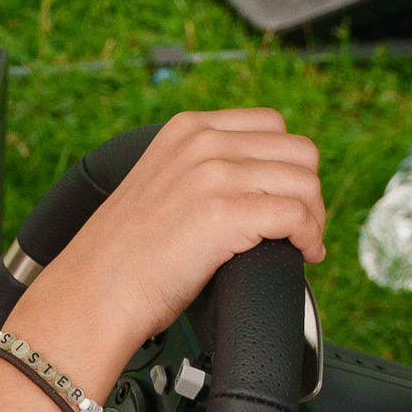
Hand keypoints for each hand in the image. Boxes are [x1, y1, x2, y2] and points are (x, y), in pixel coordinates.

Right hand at [26, 110, 325, 386]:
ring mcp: (215, 174)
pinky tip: (302, 255)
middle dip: (308, 191)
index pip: (271, 123)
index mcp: (187, 128)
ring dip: (314, 218)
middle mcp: (203, 142)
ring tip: (303, 243)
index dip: (288, 163)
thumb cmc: (127, 252)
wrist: (96, 288)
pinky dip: (309, 238)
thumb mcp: (162, 181)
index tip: (286, 195)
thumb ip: (203, 167)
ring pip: (305, 183)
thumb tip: (259, 180)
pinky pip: (298, 216)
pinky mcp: (227, 213)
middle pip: (298, 151)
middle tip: (301, 226)